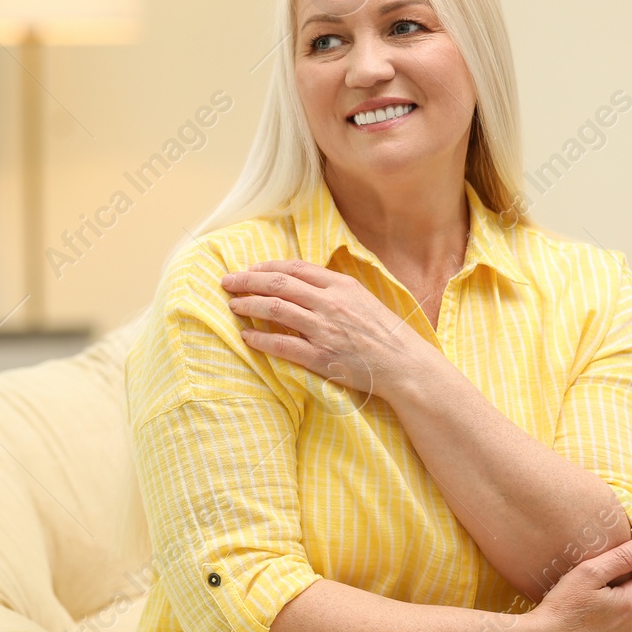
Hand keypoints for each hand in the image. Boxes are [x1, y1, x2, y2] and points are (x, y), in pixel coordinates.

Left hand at [219, 259, 431, 402]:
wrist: (404, 364)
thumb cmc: (383, 332)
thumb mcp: (361, 298)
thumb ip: (332, 287)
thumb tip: (300, 279)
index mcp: (341, 285)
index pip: (294, 268)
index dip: (267, 267)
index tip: (249, 269)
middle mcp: (330, 303)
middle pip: (278, 285)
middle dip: (247, 281)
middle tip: (228, 281)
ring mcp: (324, 330)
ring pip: (275, 310)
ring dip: (249, 305)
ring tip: (233, 305)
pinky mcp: (320, 357)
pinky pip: (281, 345)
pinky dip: (260, 339)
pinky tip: (246, 336)